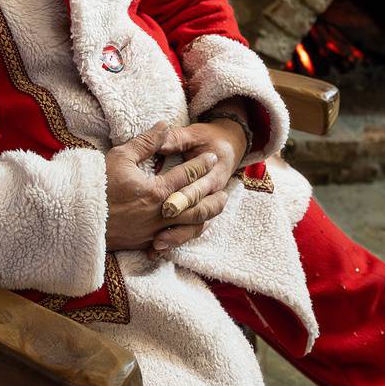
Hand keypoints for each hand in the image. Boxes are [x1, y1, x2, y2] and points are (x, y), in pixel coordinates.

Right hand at [103, 122, 223, 251]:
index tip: (211, 157)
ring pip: (190, 227)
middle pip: (198, 207)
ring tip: (215, 208)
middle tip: (225, 189)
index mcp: (156, 191)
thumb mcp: (120, 157)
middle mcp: (160, 214)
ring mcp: (153, 232)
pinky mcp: (144, 243)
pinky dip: (186, 234)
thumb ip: (146, 142)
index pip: (187, 176)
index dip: (201, 165)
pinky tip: (191, 228)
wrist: (76, 219)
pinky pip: (174, 240)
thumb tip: (164, 125)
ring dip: (206, 217)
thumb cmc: (97, 186)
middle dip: (214, 197)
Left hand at [151, 107, 251, 249]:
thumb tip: (158, 135)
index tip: (164, 206)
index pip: (199, 189)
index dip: (182, 198)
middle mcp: (213, 194)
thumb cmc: (208, 139)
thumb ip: (175, 139)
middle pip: (198, 213)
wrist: (228, 146)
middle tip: (157, 234)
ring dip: (177, 237)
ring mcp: (207, 206)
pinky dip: (176, 241)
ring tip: (156, 245)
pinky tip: (156, 251)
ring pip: (196, 227)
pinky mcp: (199, 214)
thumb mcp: (194, 134)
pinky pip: (191, 232)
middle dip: (178, 223)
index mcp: (214, 174)